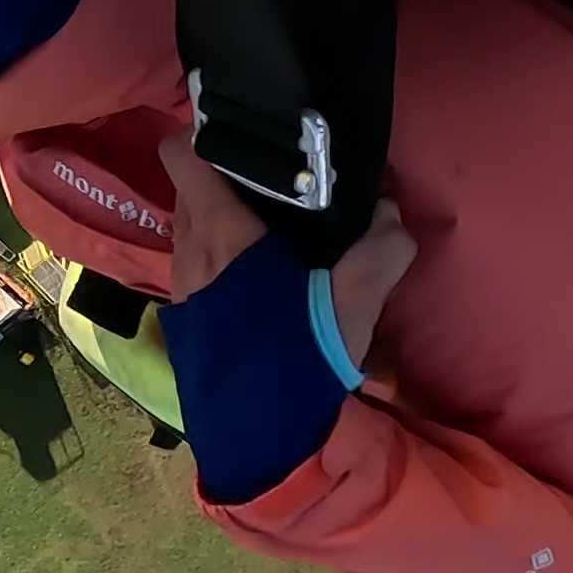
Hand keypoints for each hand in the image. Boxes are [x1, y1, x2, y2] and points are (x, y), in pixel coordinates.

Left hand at [158, 134, 417, 362]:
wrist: (260, 445)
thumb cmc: (299, 365)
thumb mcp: (353, 308)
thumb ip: (379, 252)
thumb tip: (390, 212)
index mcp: (222, 237)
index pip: (183, 157)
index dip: (203, 133)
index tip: (239, 127)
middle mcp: (190, 254)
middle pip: (190, 188)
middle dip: (222, 171)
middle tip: (269, 168)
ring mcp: (182, 288)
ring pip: (190, 227)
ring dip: (217, 214)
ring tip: (265, 216)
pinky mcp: (184, 319)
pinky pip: (192, 262)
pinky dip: (215, 251)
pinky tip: (253, 271)